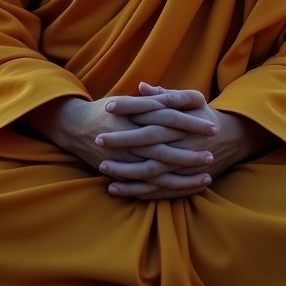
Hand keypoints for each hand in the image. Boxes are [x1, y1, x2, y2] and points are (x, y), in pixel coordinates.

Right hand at [25, 95, 216, 198]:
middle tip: (212, 152)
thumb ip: (151, 99)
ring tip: (207, 175)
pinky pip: (145, 184)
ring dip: (183, 173)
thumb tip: (176, 96)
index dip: (190, 120)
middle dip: (189, 149)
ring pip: (157, 167)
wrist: (73, 126)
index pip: (167, 114)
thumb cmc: (106, 110)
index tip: (211, 124)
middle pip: (164, 143)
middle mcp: (128, 133)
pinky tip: (185, 189)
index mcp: (133, 112)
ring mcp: (123, 155)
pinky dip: (165, 187)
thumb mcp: (129, 99)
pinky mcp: (118, 171)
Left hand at [96, 84, 273, 199]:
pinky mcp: (181, 180)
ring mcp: (181, 164)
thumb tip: (141, 87)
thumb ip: (168, 95)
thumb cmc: (205, 116)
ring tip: (102, 168)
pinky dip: (135, 190)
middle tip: (98, 139)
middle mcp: (181, 141)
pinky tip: (115, 189)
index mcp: (181, 119)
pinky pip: (156, 189)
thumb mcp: (193, 99)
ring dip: (125, 170)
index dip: (130, 108)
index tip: (108, 106)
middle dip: (121, 141)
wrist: (231, 139)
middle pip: (147, 141)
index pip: (151, 112)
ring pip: (150, 170)